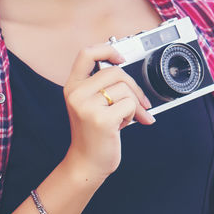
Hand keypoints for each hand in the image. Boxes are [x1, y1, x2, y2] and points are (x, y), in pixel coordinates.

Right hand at [62, 43, 154, 181]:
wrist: (87, 163)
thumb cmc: (94, 133)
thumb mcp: (91, 104)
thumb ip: (102, 85)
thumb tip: (127, 67)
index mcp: (73, 86)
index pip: (86, 53)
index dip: (107, 49)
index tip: (120, 58)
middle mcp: (76, 94)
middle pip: (116, 72)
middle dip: (134, 87)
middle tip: (140, 103)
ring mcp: (87, 106)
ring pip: (125, 89)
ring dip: (134, 105)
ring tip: (124, 118)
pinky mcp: (101, 119)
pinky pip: (130, 105)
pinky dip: (133, 115)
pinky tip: (122, 126)